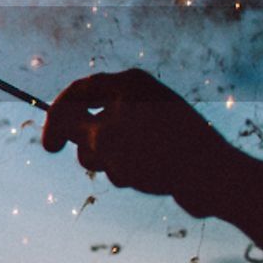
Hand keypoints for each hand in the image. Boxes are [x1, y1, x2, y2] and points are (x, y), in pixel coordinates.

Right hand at [41, 69, 237, 216]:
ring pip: (108, 141)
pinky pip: (129, 154)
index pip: (78, 92)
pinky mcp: (161, 145)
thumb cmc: (155, 152)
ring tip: (128, 172)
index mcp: (127, 83)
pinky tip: (144, 179)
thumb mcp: (102, 137)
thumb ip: (71, 125)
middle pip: (91, 119)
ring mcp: (151, 121)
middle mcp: (139, 97)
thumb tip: (57, 119)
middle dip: (89, 147)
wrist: (212, 178)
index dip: (56, 119)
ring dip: (109, 162)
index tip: (50, 149)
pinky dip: (127, 168)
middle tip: (98, 163)